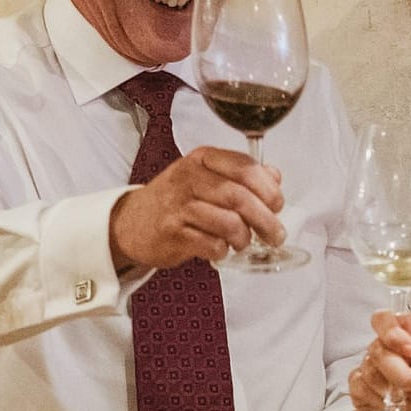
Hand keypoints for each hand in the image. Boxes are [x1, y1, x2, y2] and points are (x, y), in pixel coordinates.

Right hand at [110, 147, 285, 270]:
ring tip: (243, 242)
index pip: (245, 167)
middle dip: (265, 220)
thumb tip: (275, 177)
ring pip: (228, 222)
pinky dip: (223, 250)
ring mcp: (178, 205)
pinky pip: (211, 244)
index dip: (268, 189)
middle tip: (275, 234)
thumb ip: (242, 174)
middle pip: (240, 197)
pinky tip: (220, 249)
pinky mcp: (172, 232)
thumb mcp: (207, 176)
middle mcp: (189, 177)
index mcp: (203, 159)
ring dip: (244, 238)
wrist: (133, 222)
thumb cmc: (178, 199)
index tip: (278, 205)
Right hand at [348, 310, 410, 410]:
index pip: (389, 320)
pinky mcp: (364, 392)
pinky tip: (387, 405)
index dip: (393, 331)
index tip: (409, 350)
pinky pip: (356, 386)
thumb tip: (408, 328)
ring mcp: (375, 372)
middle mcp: (391, 353)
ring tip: (404, 399)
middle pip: (377, 345)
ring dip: (387, 386)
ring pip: (366, 367)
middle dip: (395, 368)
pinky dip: (373, 397)